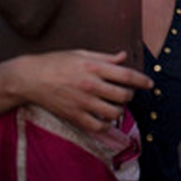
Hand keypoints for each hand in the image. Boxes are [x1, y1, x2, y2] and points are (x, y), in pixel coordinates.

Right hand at [14, 50, 151, 132]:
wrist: (30, 78)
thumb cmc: (56, 62)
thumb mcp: (81, 53)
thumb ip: (105, 57)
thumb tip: (124, 57)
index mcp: (94, 67)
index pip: (126, 75)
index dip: (142, 80)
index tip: (150, 84)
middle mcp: (90, 85)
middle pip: (123, 95)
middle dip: (130, 94)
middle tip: (126, 92)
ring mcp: (82, 102)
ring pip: (113, 112)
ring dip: (119, 109)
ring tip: (115, 104)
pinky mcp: (74, 115)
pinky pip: (98, 126)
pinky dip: (106, 124)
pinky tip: (105, 117)